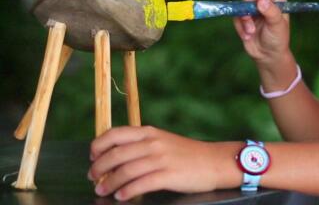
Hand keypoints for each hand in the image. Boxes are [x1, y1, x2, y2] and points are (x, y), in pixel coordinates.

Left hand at [88, 126, 241, 200]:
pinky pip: (141, 184)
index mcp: (150, 132)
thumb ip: (141, 145)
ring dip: (109, 183)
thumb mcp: (162, 141)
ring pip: (125, 171)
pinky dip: (127, 192)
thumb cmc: (187, 154)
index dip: (98, 146)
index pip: (115, 134)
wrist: (214, 161)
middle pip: (116, 154)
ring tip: (103, 191)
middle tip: (93, 178)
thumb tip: (113, 157)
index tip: (92, 157)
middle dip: (99, 168)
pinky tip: (121, 197)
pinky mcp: (168, 175)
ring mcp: (161, 159)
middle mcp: (153, 143)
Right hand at [233, 0, 290, 65]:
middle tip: (247, 17)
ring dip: (244, 20)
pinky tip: (248, 36)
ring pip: (240, 6)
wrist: (268, 55)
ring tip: (250, 32)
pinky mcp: (243, 19)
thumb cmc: (277, 39)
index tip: (249, 1)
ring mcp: (252, 10)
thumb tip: (261, 1)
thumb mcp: (277, 26)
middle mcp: (264, 2)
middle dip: (246, 6)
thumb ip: (271, 12)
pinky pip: (236, 18)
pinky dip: (240, 28)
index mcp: (276, 0)